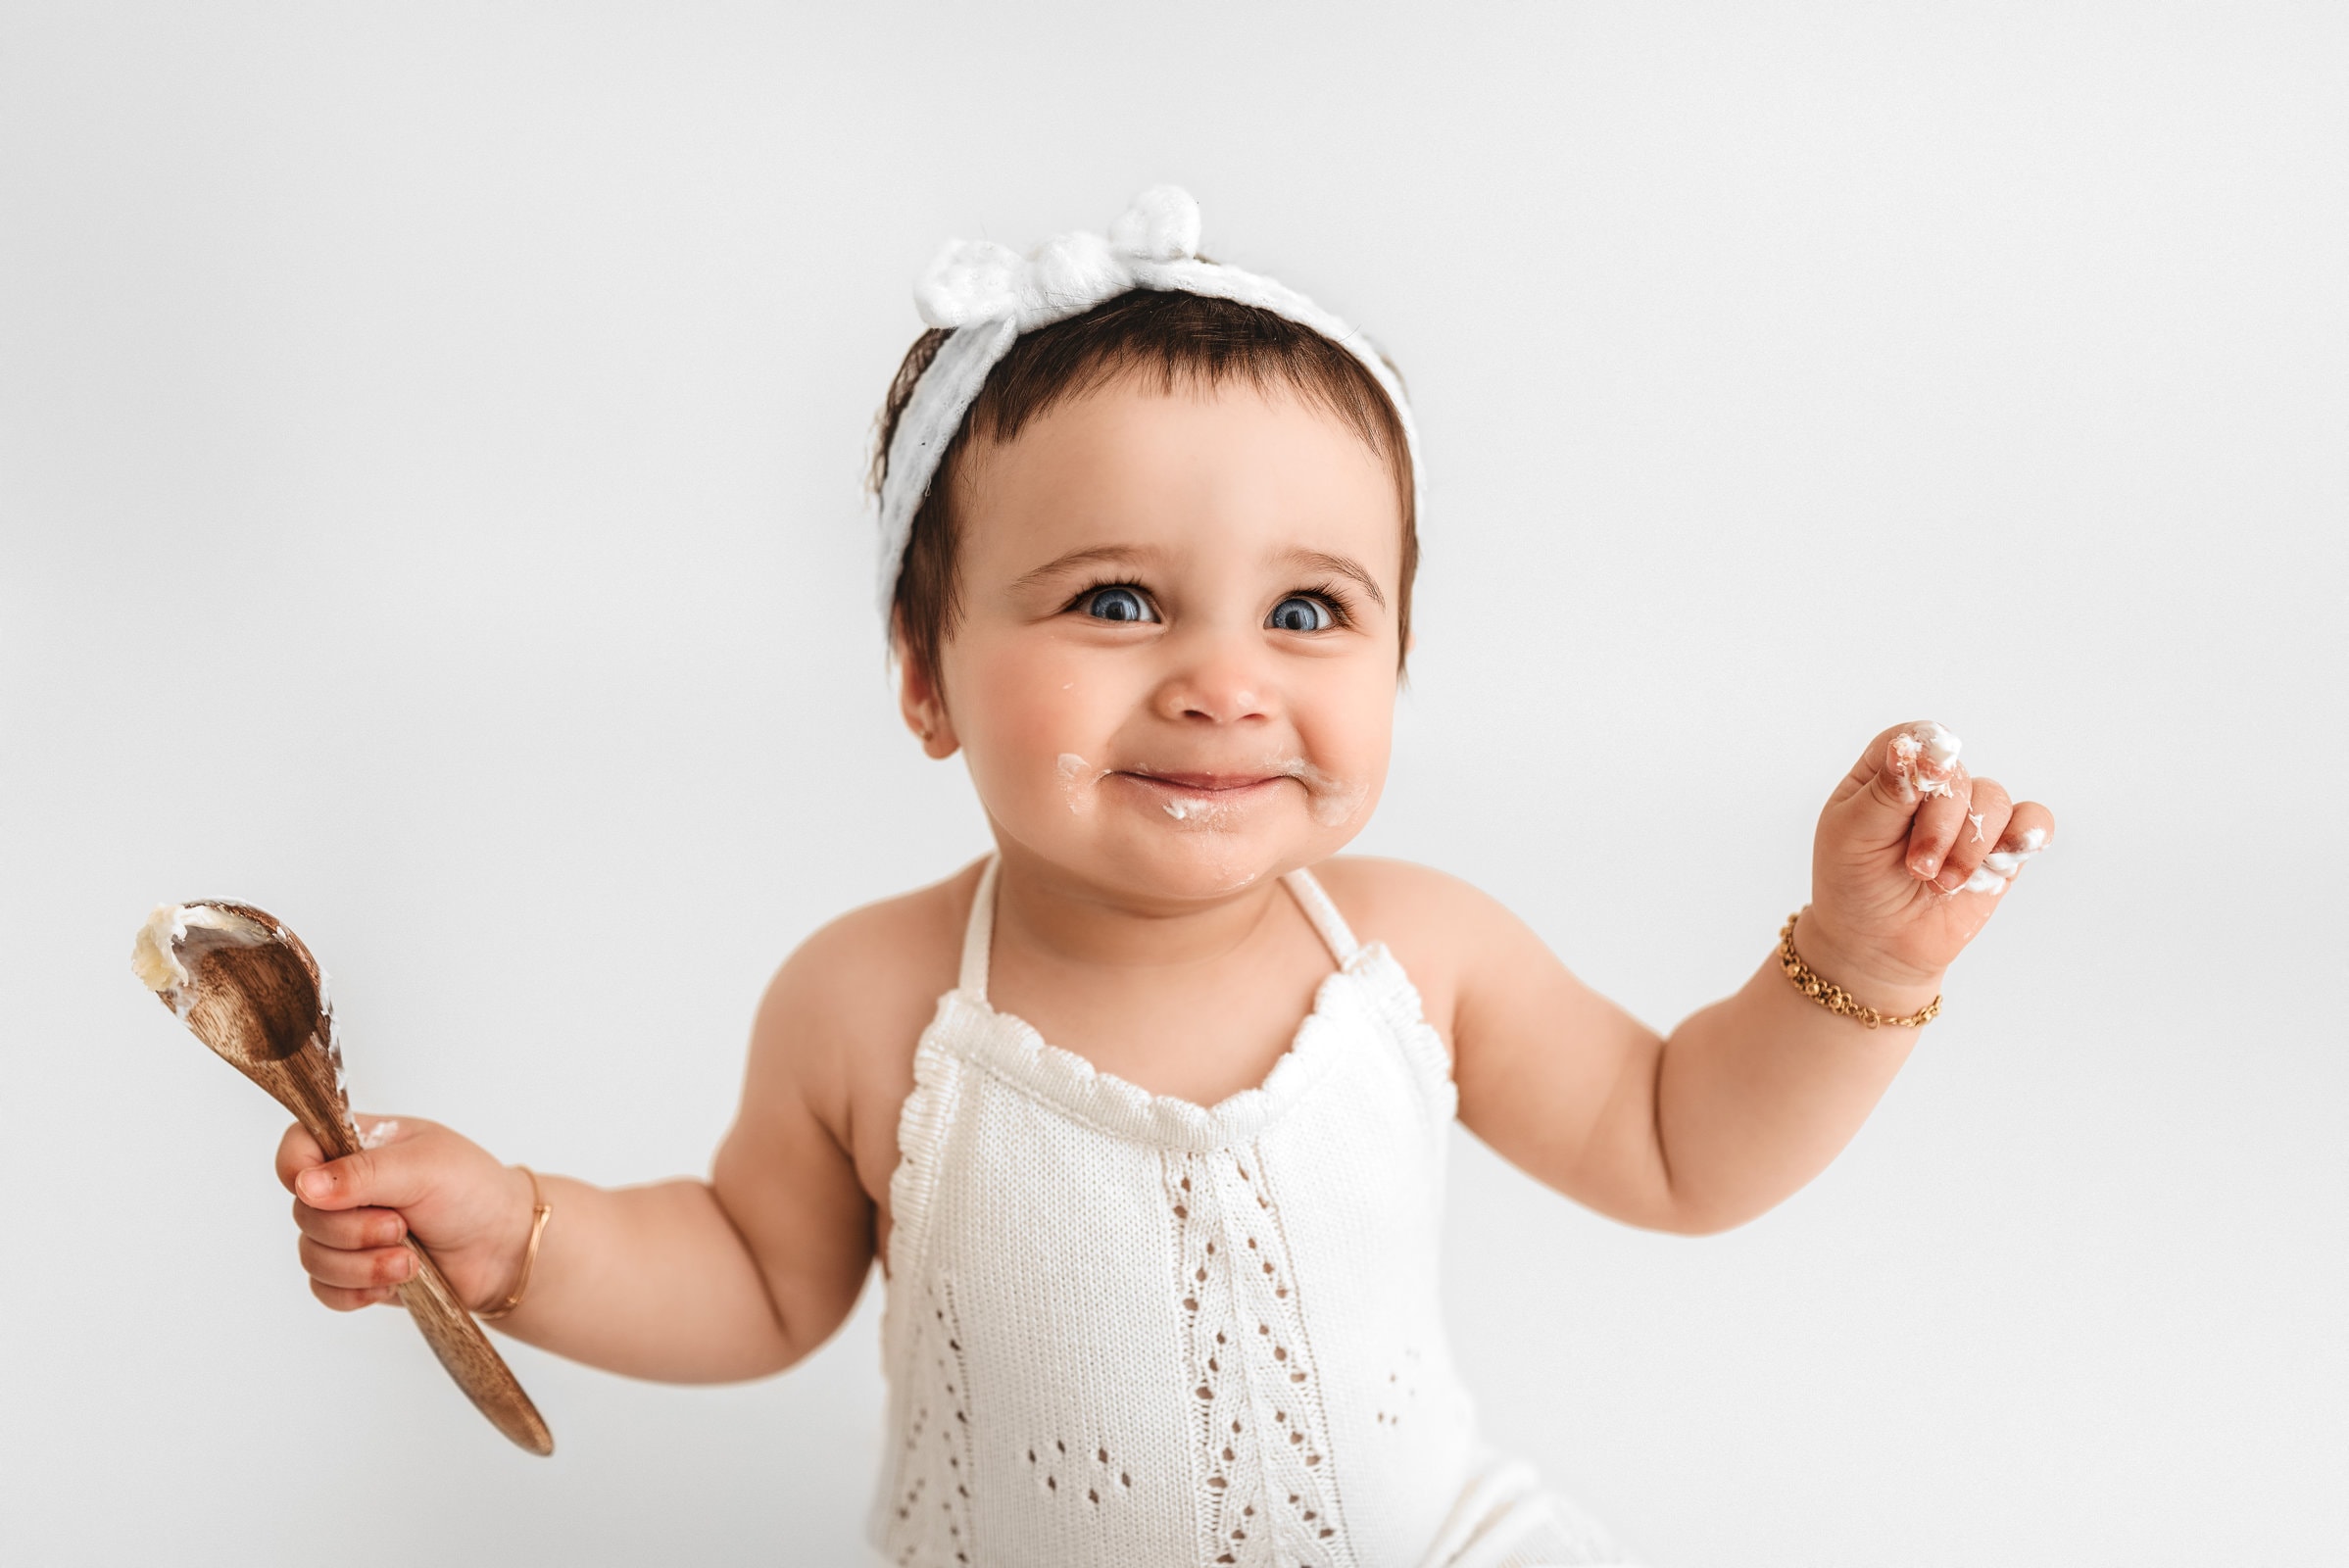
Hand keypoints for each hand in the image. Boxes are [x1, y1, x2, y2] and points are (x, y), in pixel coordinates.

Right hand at [275, 1116, 536, 1313]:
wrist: (504, 1249)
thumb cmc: (473, 1191)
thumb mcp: (424, 1167)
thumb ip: (363, 1173)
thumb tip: (304, 1184)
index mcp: (359, 1146)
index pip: (297, 1146)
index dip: (297, 1169)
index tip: (320, 1191)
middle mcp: (345, 1188)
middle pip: (302, 1213)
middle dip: (352, 1229)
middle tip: (401, 1226)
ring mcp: (348, 1232)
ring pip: (311, 1255)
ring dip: (360, 1265)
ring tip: (409, 1260)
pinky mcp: (355, 1273)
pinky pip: (324, 1289)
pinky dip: (354, 1291)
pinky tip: (392, 1284)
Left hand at [1802, 720, 2054, 998]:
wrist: (1877, 945)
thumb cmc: (1853, 884)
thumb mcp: (1852, 836)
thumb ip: (1887, 792)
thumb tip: (1912, 748)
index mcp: (1888, 771)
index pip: (1916, 738)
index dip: (1928, 755)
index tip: (1927, 782)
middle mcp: (1933, 787)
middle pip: (1958, 774)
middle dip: (1940, 827)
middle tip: (1917, 868)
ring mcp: (1969, 816)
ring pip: (1994, 800)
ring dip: (1970, 847)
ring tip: (1942, 884)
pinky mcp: (2000, 847)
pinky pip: (2033, 822)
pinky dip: (2025, 837)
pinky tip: (1999, 863)